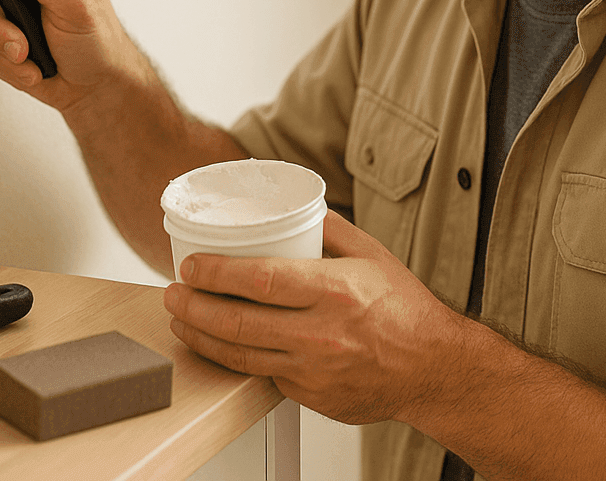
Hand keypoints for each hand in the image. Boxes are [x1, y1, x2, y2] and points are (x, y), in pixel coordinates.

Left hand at [162, 210, 462, 425]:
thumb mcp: (373, 255)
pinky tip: (220, 344)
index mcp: (334, 290)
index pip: (259, 280)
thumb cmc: (405, 310)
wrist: (433, 368)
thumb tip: (298, 208)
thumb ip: (332, 229)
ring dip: (201, 336)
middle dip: (193, 306)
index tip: (190, 265)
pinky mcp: (310, 396)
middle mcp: (320, 333)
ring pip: (240, 355)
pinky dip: (235, 359)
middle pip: (237, 321)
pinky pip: (262, 375)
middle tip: (173, 293)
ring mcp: (313, 370)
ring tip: (181, 320)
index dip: (215, 272)